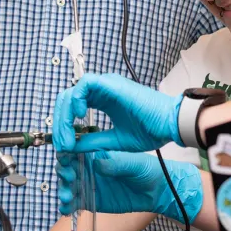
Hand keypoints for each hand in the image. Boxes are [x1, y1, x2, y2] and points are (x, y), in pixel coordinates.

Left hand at [53, 73, 182, 153]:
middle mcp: (103, 91)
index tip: (64, 146)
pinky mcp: (111, 84)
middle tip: (61, 143)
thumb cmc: (150, 131)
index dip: (64, 126)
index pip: (73, 107)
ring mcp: (106, 85)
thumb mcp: (114, 141)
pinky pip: (84, 85)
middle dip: (60, 122)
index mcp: (104, 101)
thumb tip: (71, 146)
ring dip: (65, 115)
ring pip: (72, 92)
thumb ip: (93, 142)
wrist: (169, 124)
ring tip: (67, 136)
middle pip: (68, 99)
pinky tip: (79, 117)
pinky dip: (76, 99)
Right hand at [56, 151, 202, 222]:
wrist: (157, 192)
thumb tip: (97, 163)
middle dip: (63, 172)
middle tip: (71, 178)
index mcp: (98, 153)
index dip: (67, 153)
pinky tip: (65, 210)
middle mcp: (90, 168)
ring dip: (63, 190)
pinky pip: (75, 203)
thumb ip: (117, 164)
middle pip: (67, 167)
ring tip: (67, 198)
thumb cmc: (147, 170)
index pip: (76, 149)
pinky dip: (67, 206)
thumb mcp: (134, 164)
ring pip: (68, 186)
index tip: (67, 160)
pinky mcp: (92, 201)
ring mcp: (89, 185)